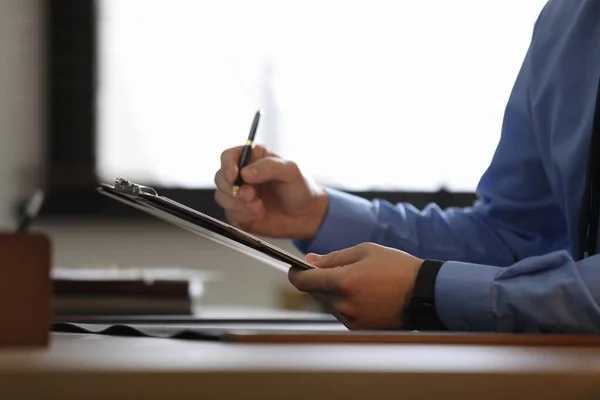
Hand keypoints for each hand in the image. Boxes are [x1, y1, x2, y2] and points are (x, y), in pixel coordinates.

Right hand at [214, 145, 327, 239]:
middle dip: (233, 189)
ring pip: (221, 196)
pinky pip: (229, 213)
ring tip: (259, 206)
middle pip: (220, 177)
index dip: (227, 165)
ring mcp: (240, 194)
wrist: (307, 216)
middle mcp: (243, 175)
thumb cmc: (301, 188)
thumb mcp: (291, 171)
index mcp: (253, 158)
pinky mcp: (240, 212)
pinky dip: (243, 214)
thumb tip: (245, 173)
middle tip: (251, 195)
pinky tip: (259, 212)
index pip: (229, 156)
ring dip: (238, 203)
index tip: (234, 176)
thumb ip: (268, 167)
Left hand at [288, 242, 422, 329]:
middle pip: (314, 293)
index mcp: (343, 282)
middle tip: (337, 270)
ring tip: (358, 282)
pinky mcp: (360, 330)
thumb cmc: (398, 268)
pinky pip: (341, 314)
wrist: (426, 294)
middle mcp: (344, 305)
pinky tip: (365, 295)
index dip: (295, 274)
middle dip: (319, 281)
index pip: (303, 282)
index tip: (295, 269)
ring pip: (328, 304)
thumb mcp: (365, 251)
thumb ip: (333, 257)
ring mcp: (352, 320)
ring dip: (333, 293)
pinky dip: (345, 303)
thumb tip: (309, 261)